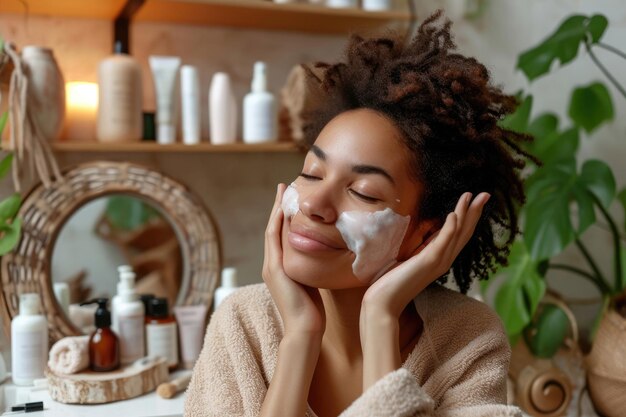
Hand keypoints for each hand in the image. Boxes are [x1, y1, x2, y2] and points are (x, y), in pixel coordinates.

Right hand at [262, 184, 325, 336]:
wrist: (304, 329)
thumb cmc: (313, 312)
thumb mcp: (313, 284)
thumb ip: (315, 270)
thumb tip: (329, 258)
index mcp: (281, 268)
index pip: (281, 235)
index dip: (284, 216)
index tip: (291, 198)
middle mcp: (272, 264)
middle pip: (273, 227)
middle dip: (278, 207)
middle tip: (284, 187)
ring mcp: (271, 266)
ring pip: (272, 230)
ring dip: (276, 209)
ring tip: (282, 190)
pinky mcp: (274, 269)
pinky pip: (274, 239)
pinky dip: (277, 223)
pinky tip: (283, 208)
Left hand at [361, 192, 489, 317]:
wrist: (384, 303)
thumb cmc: (393, 283)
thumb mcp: (411, 260)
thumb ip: (422, 250)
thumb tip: (428, 237)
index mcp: (440, 259)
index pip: (460, 235)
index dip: (469, 217)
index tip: (475, 200)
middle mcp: (443, 260)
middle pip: (464, 232)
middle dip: (475, 212)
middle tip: (485, 194)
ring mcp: (437, 262)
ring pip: (457, 234)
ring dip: (465, 214)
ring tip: (472, 196)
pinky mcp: (427, 262)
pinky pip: (442, 242)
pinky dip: (450, 228)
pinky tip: (453, 214)